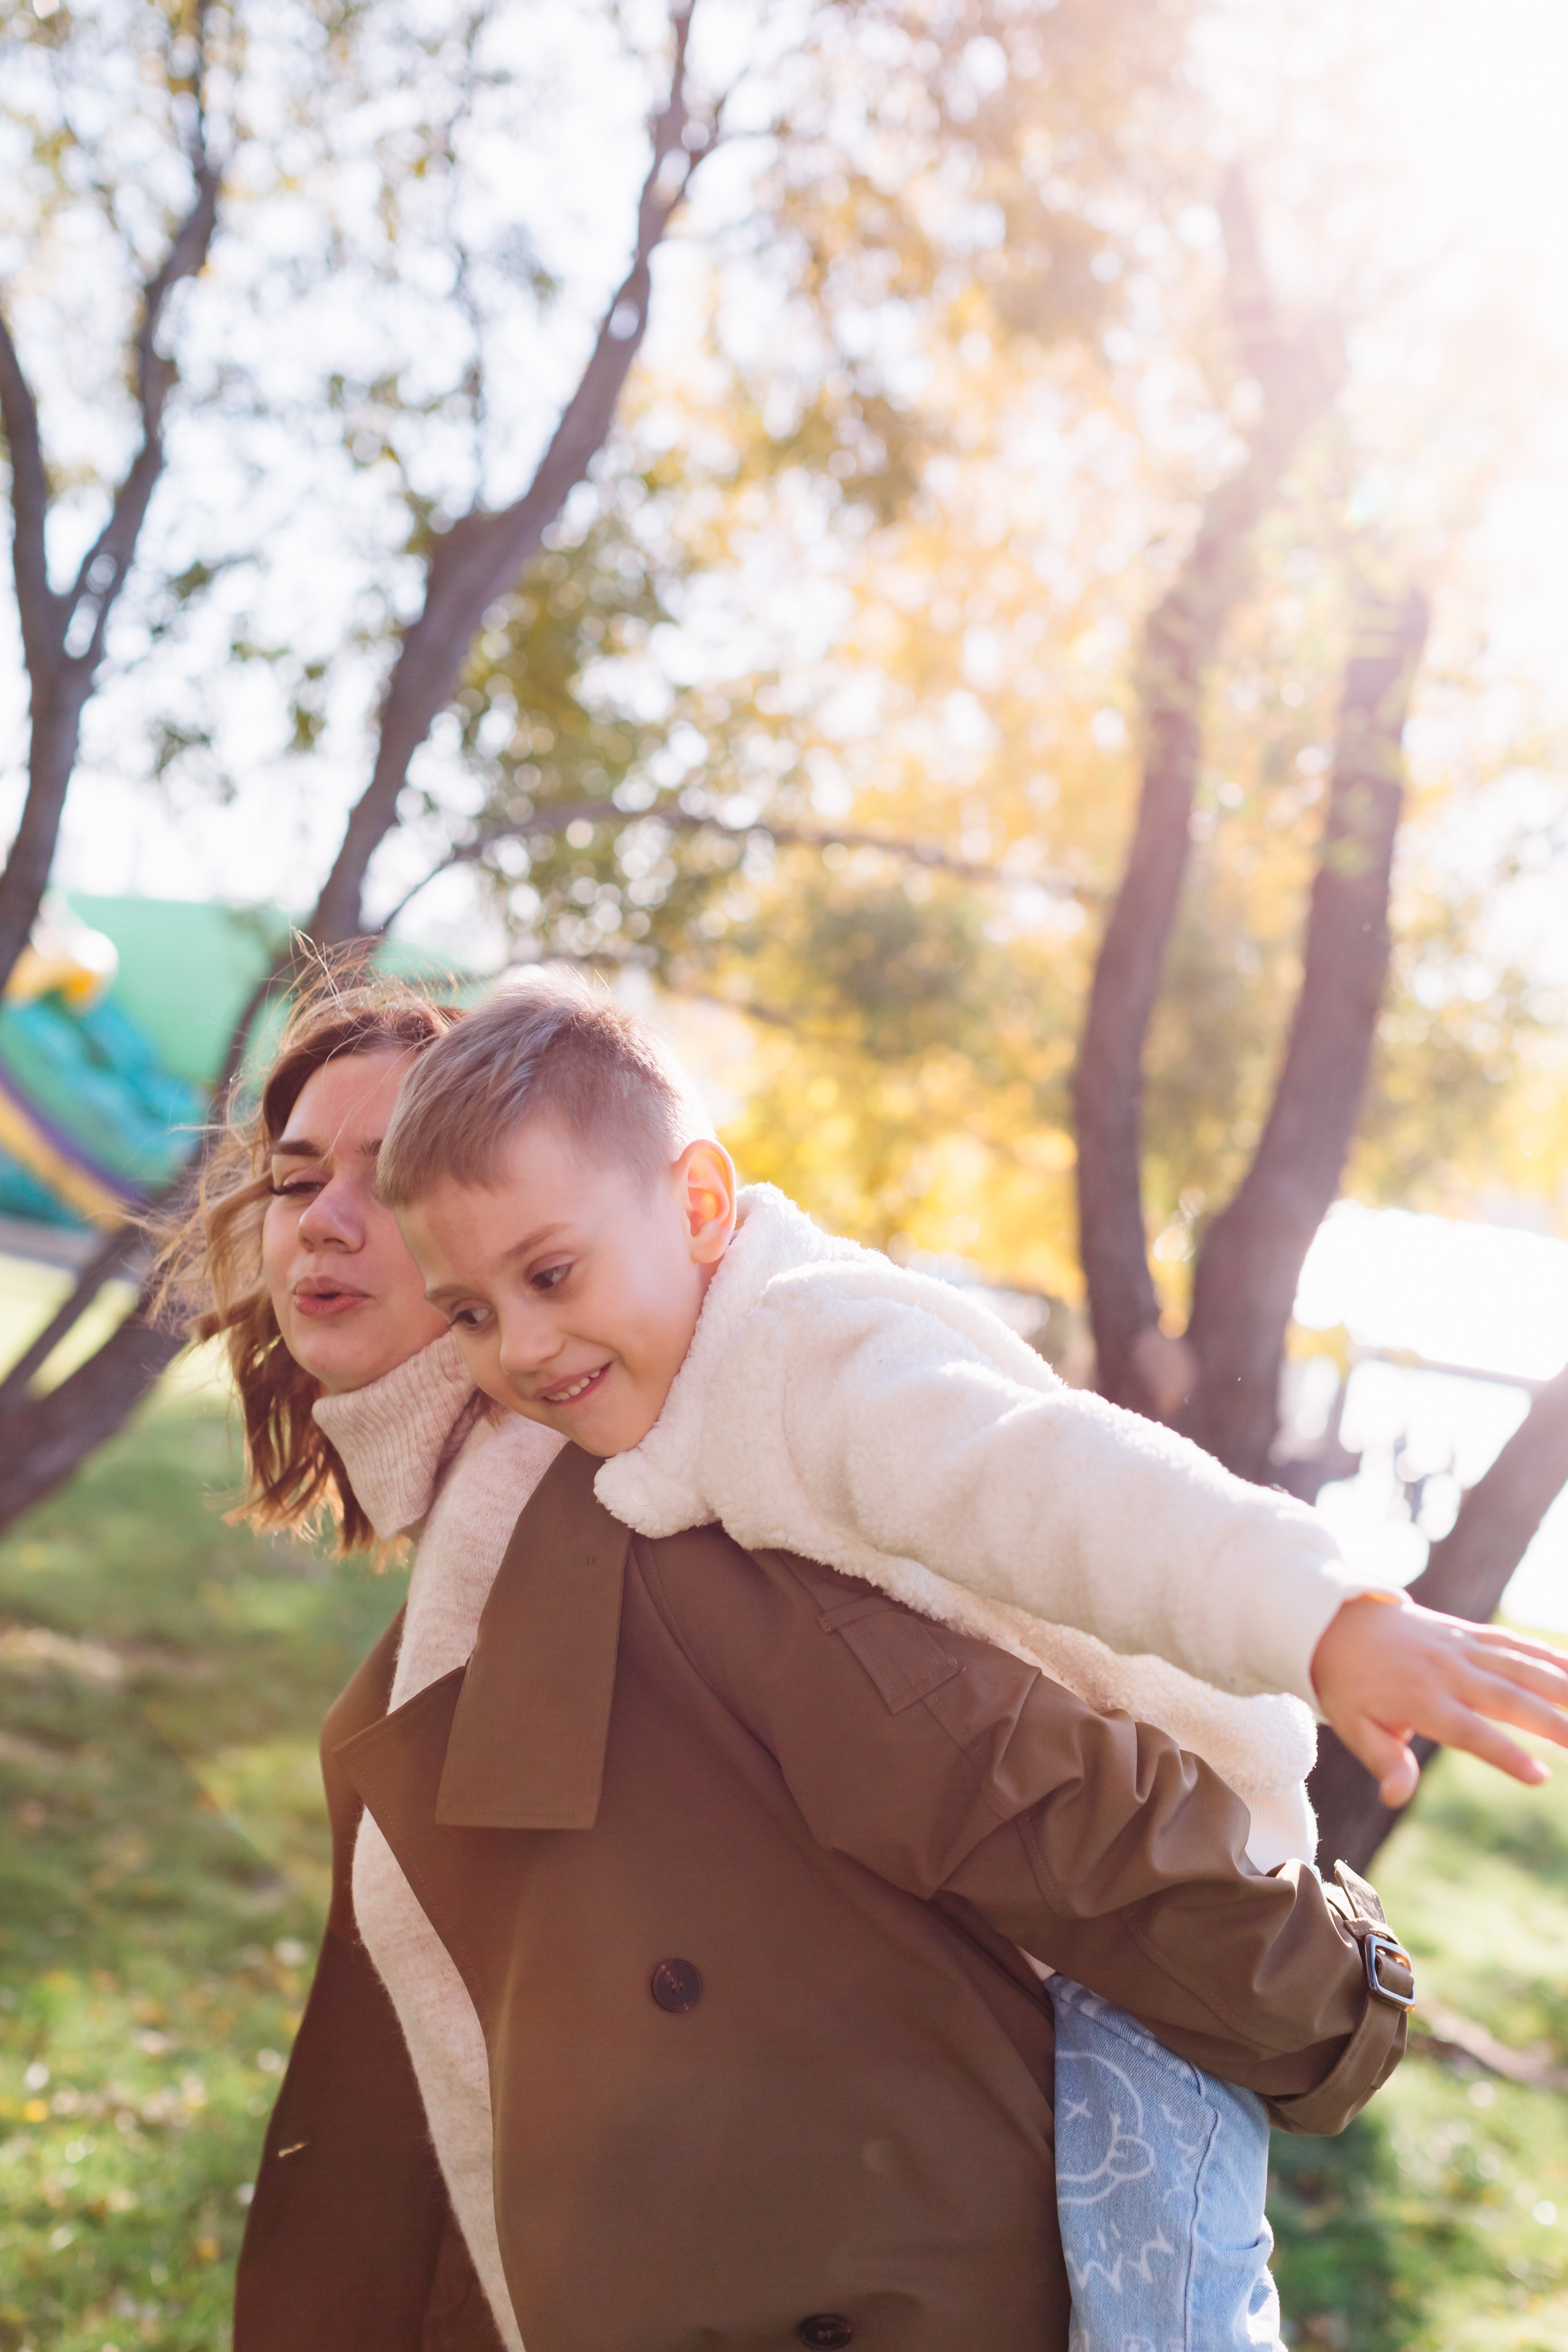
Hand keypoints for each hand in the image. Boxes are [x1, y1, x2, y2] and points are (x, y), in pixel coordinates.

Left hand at [1310, 1594, 1567, 1807]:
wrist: (1337, 1622)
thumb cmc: (1349, 1684)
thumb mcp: (1354, 1727)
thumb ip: (1385, 1761)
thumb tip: (1395, 1798)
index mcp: (1421, 1700)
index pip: (1470, 1732)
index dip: (1505, 1754)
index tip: (1540, 1776)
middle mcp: (1447, 1671)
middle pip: (1509, 1698)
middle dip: (1552, 1722)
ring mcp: (1461, 1648)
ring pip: (1521, 1666)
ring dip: (1561, 1685)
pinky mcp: (1468, 1633)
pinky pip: (1513, 1642)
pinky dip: (1546, 1655)